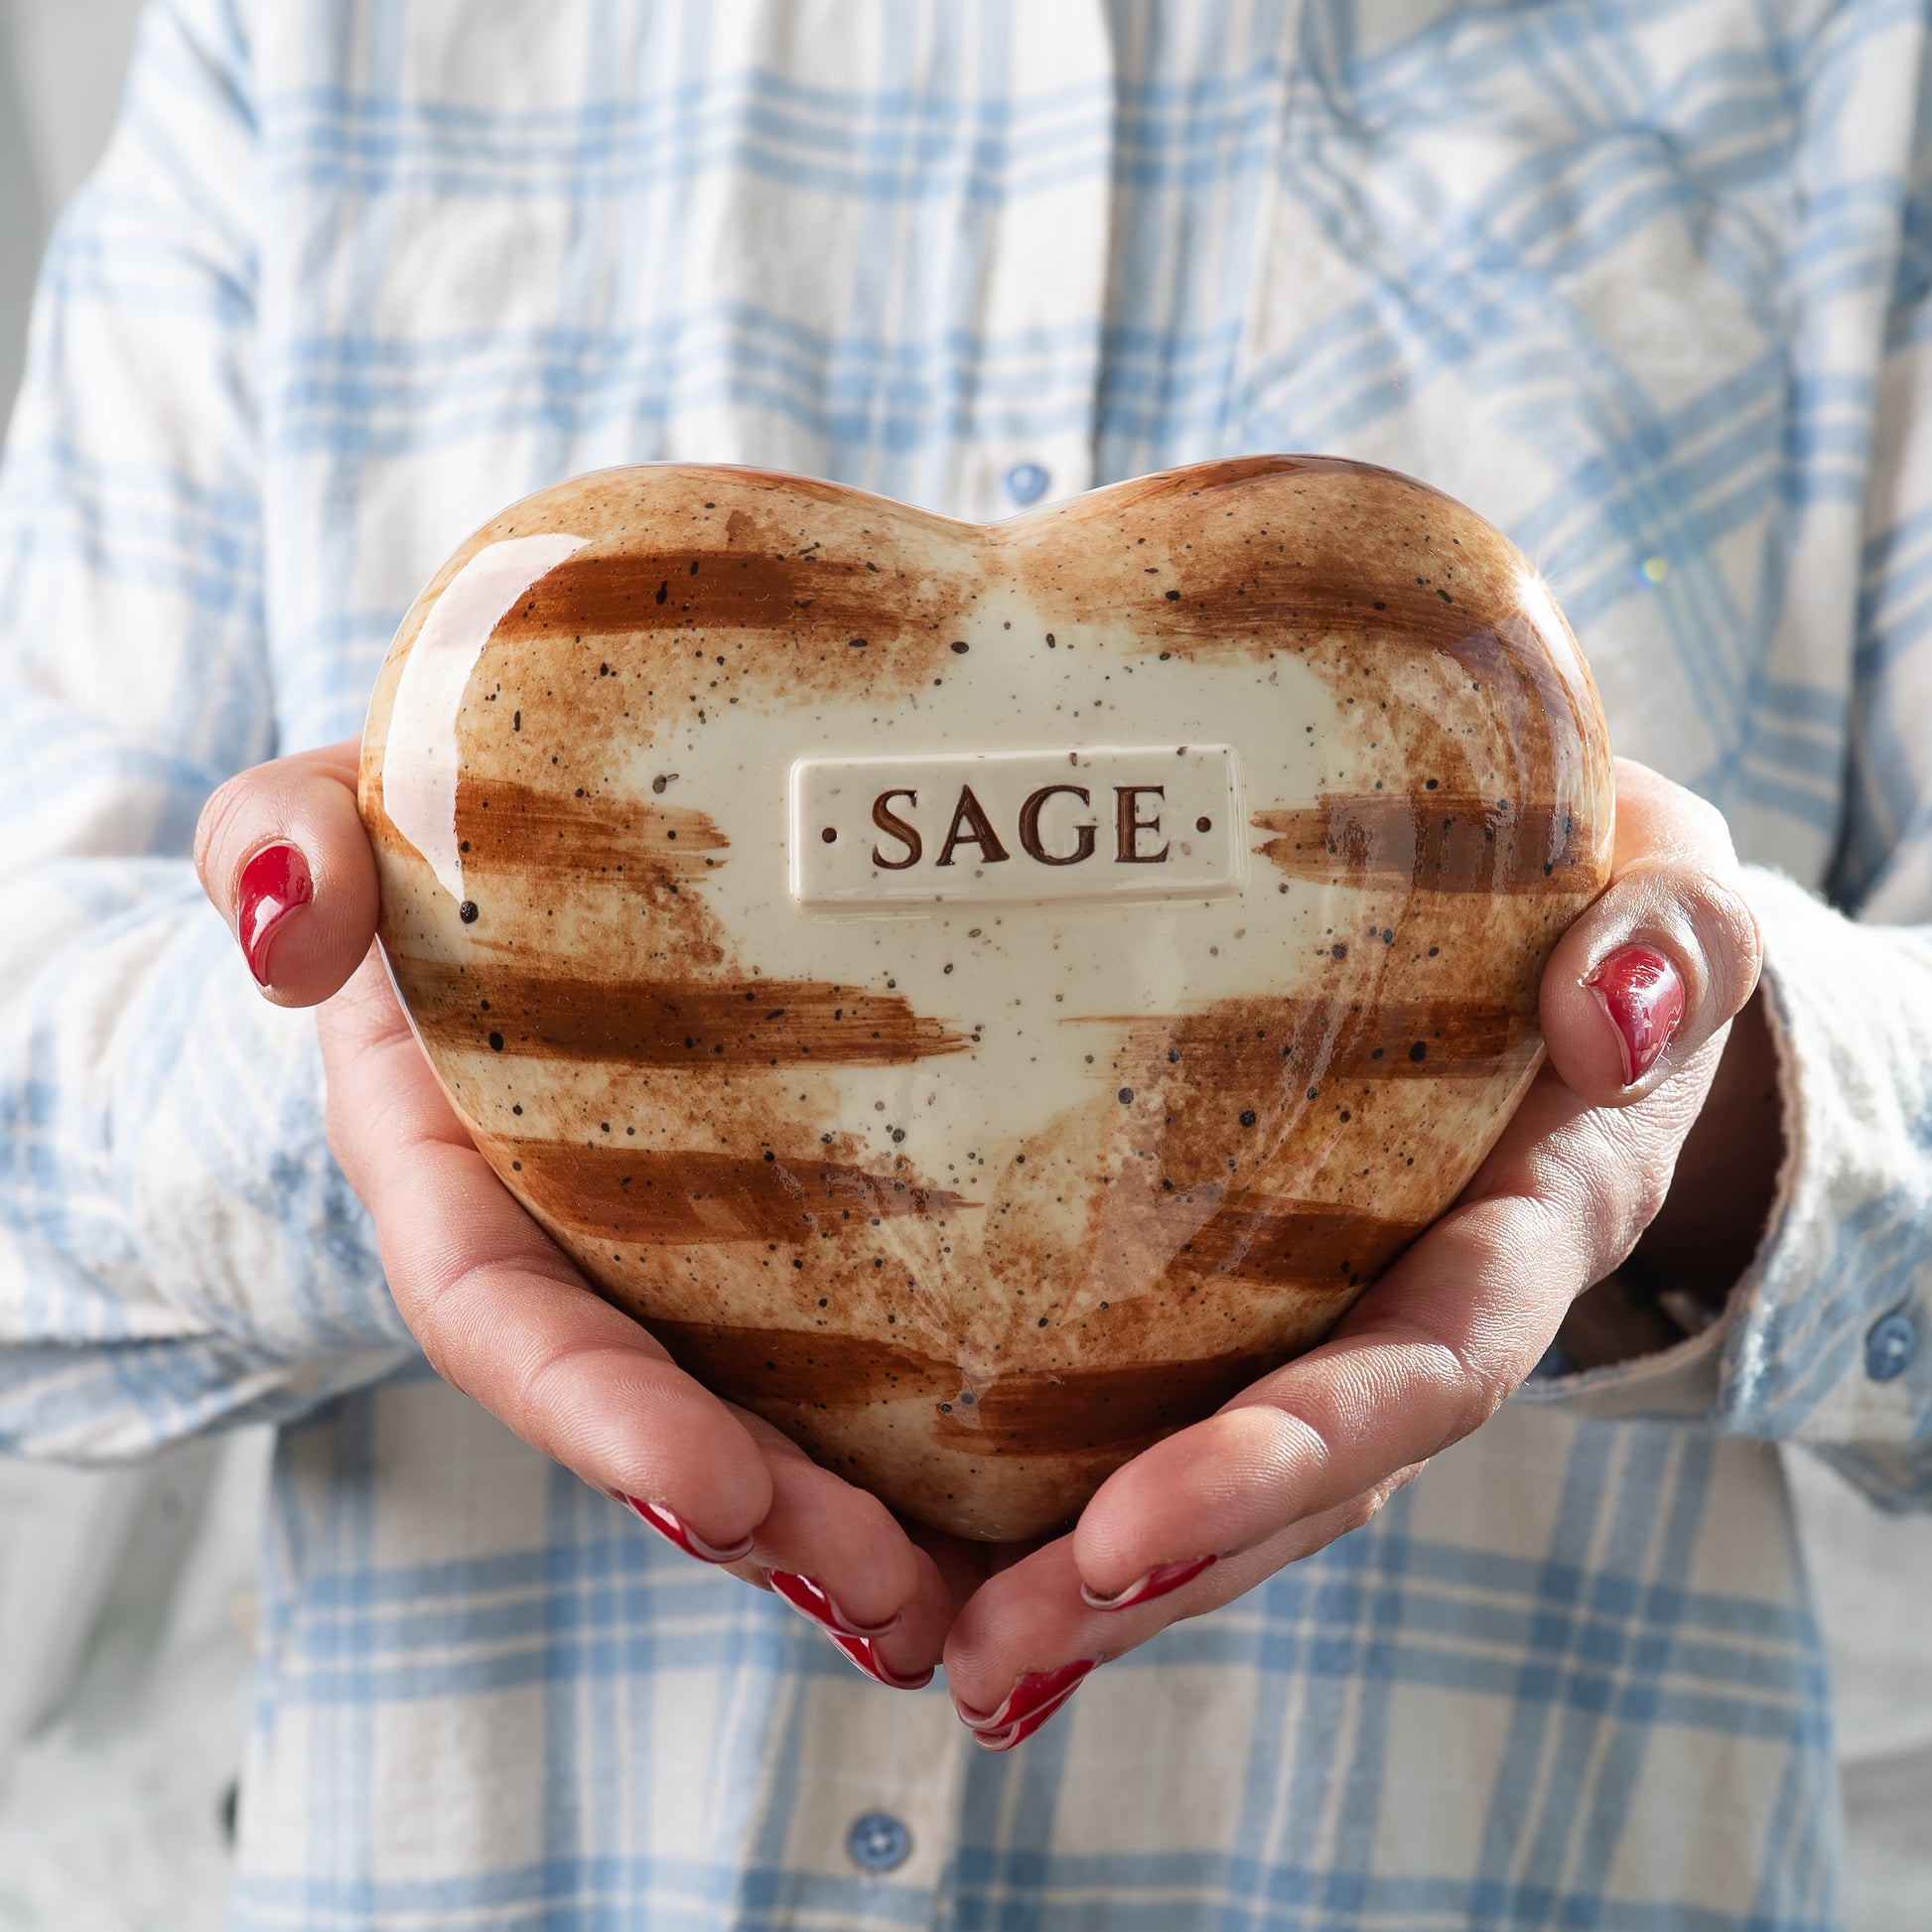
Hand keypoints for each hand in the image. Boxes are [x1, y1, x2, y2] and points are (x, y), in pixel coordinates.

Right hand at [195, 739, 975, 1686]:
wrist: (505, 877)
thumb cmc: (424, 848)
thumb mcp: (336, 810)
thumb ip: (279, 841)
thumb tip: (288, 923)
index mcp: (450, 1177)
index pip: (501, 1319)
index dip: (595, 1414)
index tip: (711, 1493)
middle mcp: (561, 1252)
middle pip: (648, 1415)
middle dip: (757, 1517)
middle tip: (887, 1590)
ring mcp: (670, 1263)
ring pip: (750, 1422)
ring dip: (843, 1529)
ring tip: (959, 1601)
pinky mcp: (773, 1245)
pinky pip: (835, 1364)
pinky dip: (906, 1456)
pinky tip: (1006, 1516)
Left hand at [938, 758, 1766, 1749]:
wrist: (1560, 926)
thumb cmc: (1597, 893)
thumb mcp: (1667, 883)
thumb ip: (1672, 938)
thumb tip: (1597, 1016)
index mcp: (1528, 1224)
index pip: (1420, 1369)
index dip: (1286, 1459)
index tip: (1125, 1534)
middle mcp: (1424, 1306)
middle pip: (1302, 1483)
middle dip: (1155, 1578)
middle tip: (986, 1648)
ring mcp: (1335, 1312)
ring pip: (1224, 1477)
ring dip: (1087, 1582)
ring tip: (934, 1642)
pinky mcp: (1247, 1291)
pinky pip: (1162, 1402)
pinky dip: (1058, 1489)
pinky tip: (933, 1552)